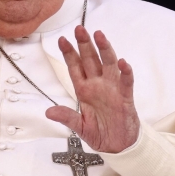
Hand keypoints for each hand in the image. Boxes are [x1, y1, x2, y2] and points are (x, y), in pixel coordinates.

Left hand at [46, 26, 139, 153]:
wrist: (117, 146)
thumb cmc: (99, 133)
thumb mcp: (79, 127)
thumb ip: (66, 117)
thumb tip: (48, 112)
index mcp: (84, 91)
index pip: (75, 68)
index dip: (69, 53)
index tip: (62, 40)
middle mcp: (98, 86)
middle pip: (91, 60)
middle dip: (85, 44)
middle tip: (79, 29)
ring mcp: (112, 89)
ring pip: (108, 64)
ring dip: (104, 50)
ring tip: (99, 36)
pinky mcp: (125, 98)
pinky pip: (126, 82)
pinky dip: (125, 73)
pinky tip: (122, 63)